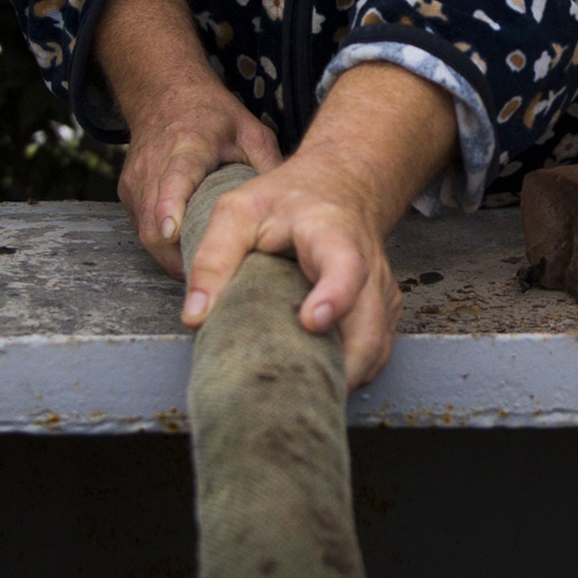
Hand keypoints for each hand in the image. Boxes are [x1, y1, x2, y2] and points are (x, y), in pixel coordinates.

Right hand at [92, 0, 281, 274]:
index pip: (173, 179)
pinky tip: (191, 259)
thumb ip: (268, 166)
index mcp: (186, 146)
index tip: (174, 232)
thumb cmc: (213, 115)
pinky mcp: (128, 193)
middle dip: (179, 257)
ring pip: (146, 234)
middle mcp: (153, 165)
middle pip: (155, 221)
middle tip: (213, 286)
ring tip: (206, 281)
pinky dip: (164, 249)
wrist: (164, 94)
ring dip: (172, 259)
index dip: (171, 207)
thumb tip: (290, 211)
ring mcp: (135, 181)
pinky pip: (143, 230)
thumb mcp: (250, 131)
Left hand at [178, 152, 405, 384]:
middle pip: (370, 326)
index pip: (344, 265)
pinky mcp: (382, 312)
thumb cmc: (287, 199)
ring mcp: (380, 293)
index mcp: (331, 234)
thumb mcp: (239, 211)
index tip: (312, 322)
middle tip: (294, 392)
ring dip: (343, 377)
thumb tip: (195, 318)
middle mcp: (367, 266)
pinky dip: (349, 372)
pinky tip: (316, 378)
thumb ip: (214, 258)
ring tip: (299, 394)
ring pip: (376, 349)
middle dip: (341, 367)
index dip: (334, 296)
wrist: (340, 184)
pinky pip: (375, 353)